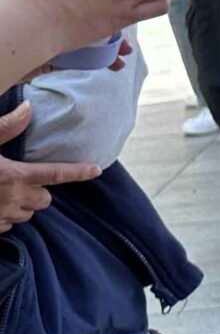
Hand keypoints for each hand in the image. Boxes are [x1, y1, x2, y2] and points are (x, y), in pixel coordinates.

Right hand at [0, 102, 98, 224]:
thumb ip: (5, 128)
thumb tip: (28, 108)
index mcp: (14, 176)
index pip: (55, 174)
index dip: (78, 172)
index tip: (96, 169)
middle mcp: (13, 200)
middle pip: (44, 200)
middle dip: (39, 191)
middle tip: (22, 180)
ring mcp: (1, 218)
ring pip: (27, 214)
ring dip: (21, 205)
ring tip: (3, 192)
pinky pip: (7, 225)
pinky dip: (4, 217)